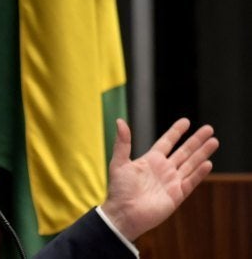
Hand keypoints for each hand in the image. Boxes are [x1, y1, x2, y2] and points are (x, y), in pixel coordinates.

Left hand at [101, 118, 218, 240]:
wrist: (124, 214)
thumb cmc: (119, 190)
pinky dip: (199, 173)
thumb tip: (120, 121)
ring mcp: (171, 182)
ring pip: (191, 164)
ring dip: (202, 153)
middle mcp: (163, 169)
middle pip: (184, 151)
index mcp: (150, 160)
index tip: (186, 121)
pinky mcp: (177, 195)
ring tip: (214, 141)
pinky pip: (191, 182)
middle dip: (196, 140)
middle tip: (209, 128)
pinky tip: (208, 163)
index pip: (166, 142)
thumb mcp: (119, 163)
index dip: (176, 132)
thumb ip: (122, 143)